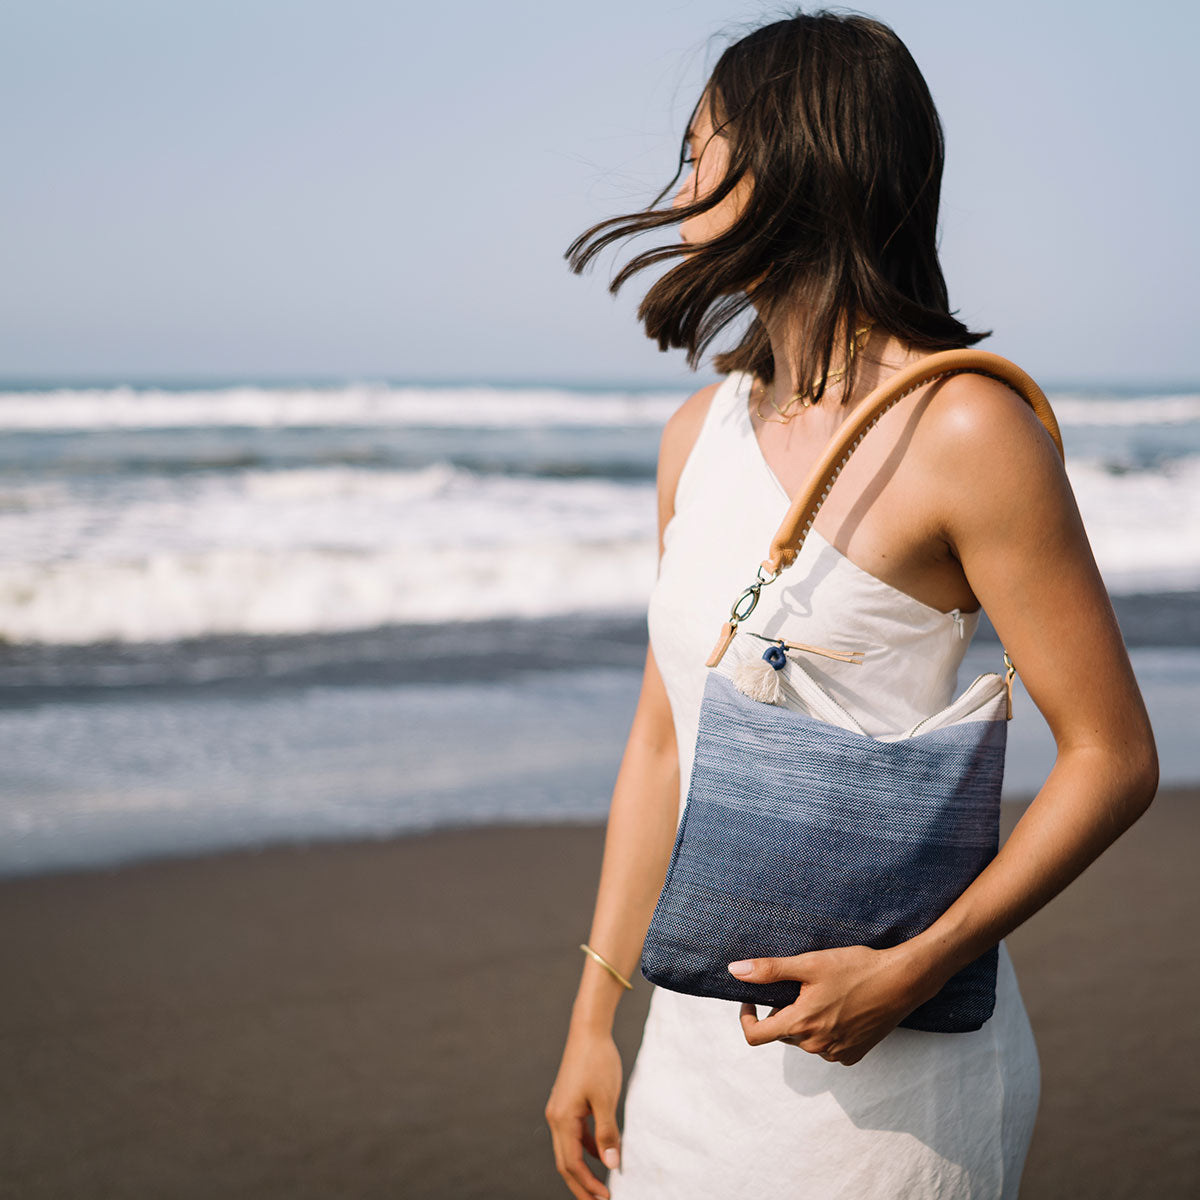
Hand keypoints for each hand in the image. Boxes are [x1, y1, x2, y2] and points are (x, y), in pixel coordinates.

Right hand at [545, 1027, 623, 1199]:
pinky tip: (600, 1154)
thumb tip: (611, 1165)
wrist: (588, 1030)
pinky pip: (573, 1134)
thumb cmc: (598, 1061)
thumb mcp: (606, 1100)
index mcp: (561, 1119)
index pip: (572, 1164)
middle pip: (565, 1163)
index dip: (588, 1185)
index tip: (606, 1198)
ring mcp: (559, 1109)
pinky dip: (585, 1149)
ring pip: (568, 1150)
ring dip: (582, 1169)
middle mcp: (555, 1117)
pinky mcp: (566, 1103)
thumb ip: (607, 1134)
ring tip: (600, 1185)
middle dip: (581, 1186)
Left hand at [728, 944, 928, 1065]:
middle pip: (783, 1033)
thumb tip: (734, 971)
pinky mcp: (853, 1055)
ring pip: (805, 1039)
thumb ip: (769, 970)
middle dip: (783, 1012)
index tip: (751, 998)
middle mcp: (816, 1047)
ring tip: (824, 993)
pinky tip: (841, 1007)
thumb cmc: (855, 968)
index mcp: (801, 1025)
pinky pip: (827, 1046)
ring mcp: (836, 1054)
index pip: (756, 1036)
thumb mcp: (809, 964)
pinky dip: (826, 1030)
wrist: (902, 981)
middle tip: (800, 985)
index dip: (746, 1017)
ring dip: (805, 1021)